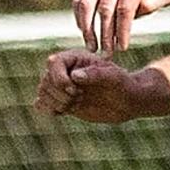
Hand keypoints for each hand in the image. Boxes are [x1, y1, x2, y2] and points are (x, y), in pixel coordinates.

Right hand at [34, 50, 151, 122]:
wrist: (126, 101)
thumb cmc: (121, 84)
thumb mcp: (112, 76)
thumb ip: (95, 74)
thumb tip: (74, 76)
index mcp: (74, 58)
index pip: (53, 63)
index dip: (59, 78)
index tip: (75, 89)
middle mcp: (65, 71)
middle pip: (45, 80)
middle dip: (59, 93)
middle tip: (78, 97)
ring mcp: (62, 87)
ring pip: (42, 93)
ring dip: (55, 102)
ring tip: (73, 105)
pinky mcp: (63, 102)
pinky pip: (43, 105)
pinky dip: (50, 110)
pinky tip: (65, 111)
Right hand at [73, 0, 169, 53]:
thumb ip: (156, 0)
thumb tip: (138, 9)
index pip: (126, 6)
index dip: (123, 29)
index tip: (123, 48)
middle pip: (104, 6)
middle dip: (105, 33)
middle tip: (107, 53)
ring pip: (86, 2)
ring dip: (88, 28)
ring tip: (93, 47)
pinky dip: (80, 17)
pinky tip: (85, 34)